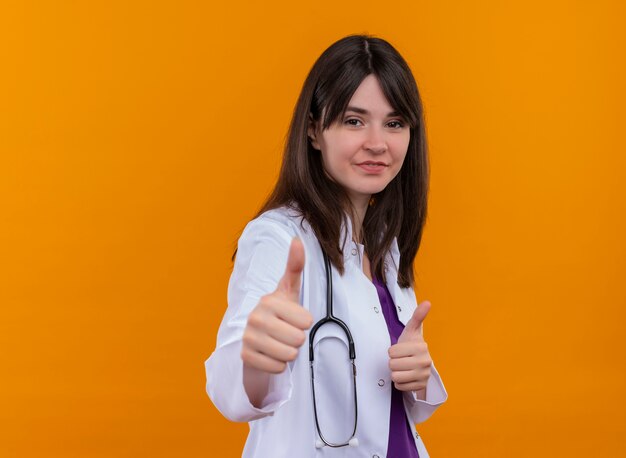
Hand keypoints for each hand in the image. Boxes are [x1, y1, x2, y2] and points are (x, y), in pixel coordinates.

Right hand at [241, 237, 313, 373]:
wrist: (257, 338)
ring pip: (289, 355)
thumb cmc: (279, 312)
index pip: (306, 321)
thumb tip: (297, 239)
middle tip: (286, 333)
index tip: (293, 317)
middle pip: (298, 339)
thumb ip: (294, 266)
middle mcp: (255, 317)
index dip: (305, 322)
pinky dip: (278, 365)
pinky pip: (277, 368)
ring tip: (279, 343)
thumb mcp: (288, 290)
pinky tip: (271, 354)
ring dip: (289, 353)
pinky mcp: (245, 356)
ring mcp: (248, 337)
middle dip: (297, 340)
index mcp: (269, 300)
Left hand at [388, 301, 432, 391]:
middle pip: (392, 365)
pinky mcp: (420, 387)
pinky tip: (406, 376)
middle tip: (401, 359)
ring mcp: (424, 376)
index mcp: (422, 347)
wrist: (418, 362)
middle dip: (393, 362)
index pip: (391, 352)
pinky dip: (400, 382)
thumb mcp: (411, 330)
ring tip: (403, 367)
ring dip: (395, 372)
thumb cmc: (411, 345)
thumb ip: (417, 316)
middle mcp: (425, 362)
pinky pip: (399, 386)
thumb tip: (427, 302)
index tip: (401, 349)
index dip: (392, 351)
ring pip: (395, 377)